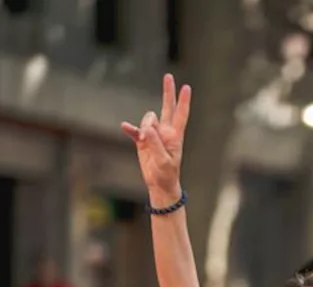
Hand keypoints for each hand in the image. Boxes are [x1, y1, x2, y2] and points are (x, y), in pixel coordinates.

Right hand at [121, 74, 191, 200]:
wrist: (159, 183)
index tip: (186, 87)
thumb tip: (147, 128)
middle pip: (167, 108)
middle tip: (168, 76)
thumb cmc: (166, 174)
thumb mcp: (163, 161)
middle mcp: (165, 132)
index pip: (180, 115)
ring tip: (145, 141)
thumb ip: (155, 144)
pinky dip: (131, 129)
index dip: (183, 101)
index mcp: (175, 136)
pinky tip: (125, 127)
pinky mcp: (142, 140)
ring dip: (144, 126)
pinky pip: (135, 130)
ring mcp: (154, 135)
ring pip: (148, 119)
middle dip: (168, 92)